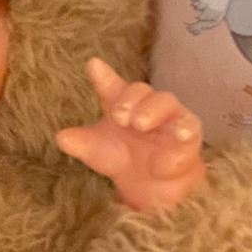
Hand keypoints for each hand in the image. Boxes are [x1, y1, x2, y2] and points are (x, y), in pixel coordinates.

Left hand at [56, 58, 205, 212]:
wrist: (151, 186)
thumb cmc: (122, 157)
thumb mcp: (98, 152)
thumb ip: (81, 144)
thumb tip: (62, 138)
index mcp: (121, 105)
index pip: (112, 87)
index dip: (104, 76)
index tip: (93, 66)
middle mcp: (147, 107)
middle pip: (143, 90)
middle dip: (131, 99)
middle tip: (118, 116)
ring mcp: (170, 120)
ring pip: (168, 103)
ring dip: (153, 110)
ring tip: (139, 124)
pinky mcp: (189, 138)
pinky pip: (189, 131)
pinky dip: (181, 135)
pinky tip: (174, 140)